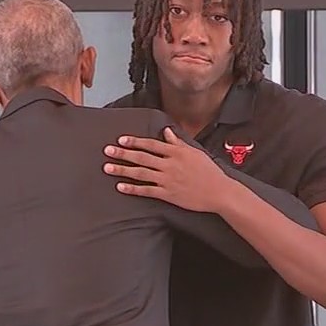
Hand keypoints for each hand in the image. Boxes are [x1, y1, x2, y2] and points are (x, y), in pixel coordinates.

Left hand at [103, 128, 234, 212]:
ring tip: (107, 167)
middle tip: (107, 150)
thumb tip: (166, 131)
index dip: (135, 142)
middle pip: (141, 157)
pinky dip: (132, 188)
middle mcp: (169, 164)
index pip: (151, 144)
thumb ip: (177, 142)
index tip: (121, 140)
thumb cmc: (209, 172)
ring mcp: (167, 180)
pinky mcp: (167, 194)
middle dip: (122, 153)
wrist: (218, 191)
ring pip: (140, 173)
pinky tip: (120, 186)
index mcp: (176, 152)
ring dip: (122, 169)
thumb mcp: (194, 152)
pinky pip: (146, 191)